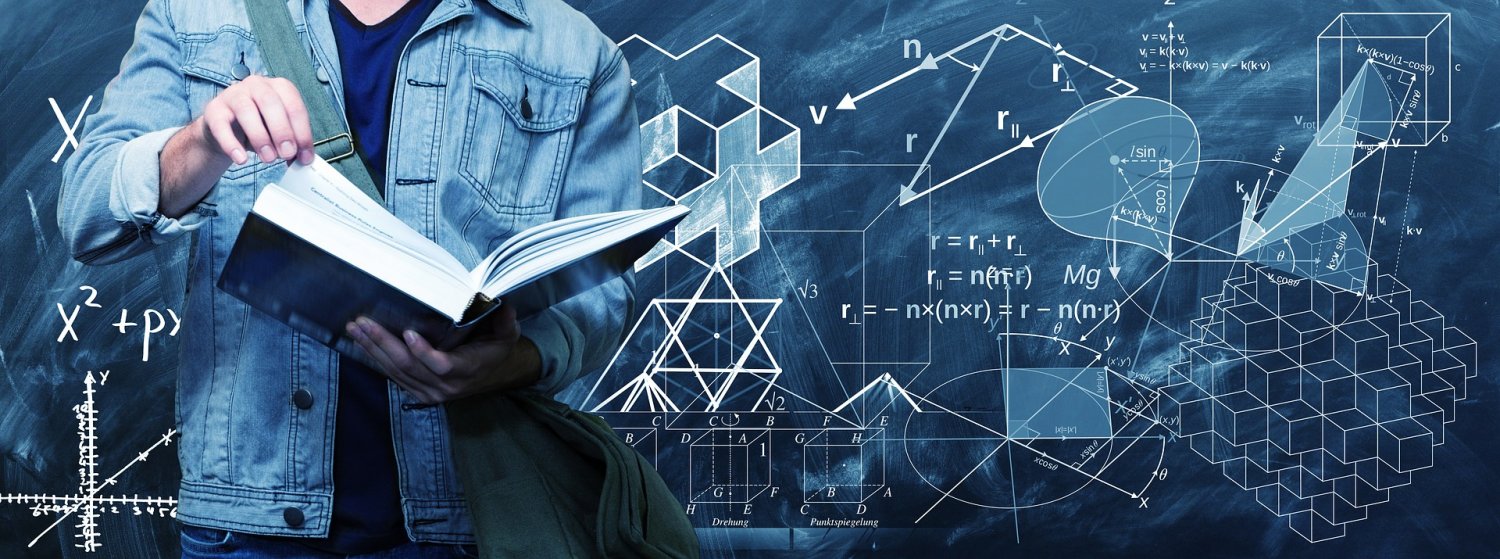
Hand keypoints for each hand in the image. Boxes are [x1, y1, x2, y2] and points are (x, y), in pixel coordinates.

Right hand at [198, 74, 314, 165]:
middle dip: (282, 130)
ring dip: (260, 137)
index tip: (305, 156)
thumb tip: (304, 159)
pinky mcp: (214, 109)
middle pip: (270, 102)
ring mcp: (233, 94)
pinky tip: (241, 159)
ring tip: (268, 158)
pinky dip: (231, 144)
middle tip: (287, 154)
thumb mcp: (279, 132)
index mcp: (279, 87)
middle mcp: (256, 85)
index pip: (294, 106)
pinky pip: (221, 125)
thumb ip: (293, 143)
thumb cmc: (260, 127)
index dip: (302, 132)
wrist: (226, 130)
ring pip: (246, 110)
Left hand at [345, 304, 541, 403]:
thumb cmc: (495, 349)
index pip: (442, 365)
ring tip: (356, 329)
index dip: (423, 352)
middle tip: (364, 323)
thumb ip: (505, 321)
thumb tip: (504, 305)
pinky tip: (363, 343)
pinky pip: (394, 376)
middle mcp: (446, 385)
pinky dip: (377, 358)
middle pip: (409, 366)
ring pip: (396, 371)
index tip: (408, 333)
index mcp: (467, 370)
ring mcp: (430, 392)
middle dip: (383, 343)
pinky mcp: (418, 391)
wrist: (490, 373)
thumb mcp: (506, 334)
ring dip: (373, 349)